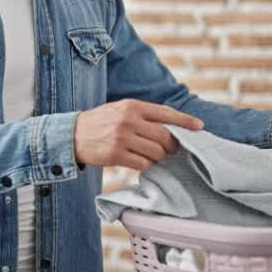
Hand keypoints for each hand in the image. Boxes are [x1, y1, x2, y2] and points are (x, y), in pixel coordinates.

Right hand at [73, 99, 202, 171]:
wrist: (72, 135)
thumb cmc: (100, 123)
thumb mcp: (120, 109)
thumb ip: (143, 115)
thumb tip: (171, 126)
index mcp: (132, 106)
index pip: (166, 113)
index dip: (185, 121)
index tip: (199, 127)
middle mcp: (129, 120)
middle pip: (164, 136)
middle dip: (170, 145)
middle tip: (168, 150)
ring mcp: (122, 138)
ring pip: (156, 152)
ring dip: (158, 157)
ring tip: (149, 156)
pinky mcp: (116, 154)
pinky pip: (143, 164)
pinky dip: (145, 165)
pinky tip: (137, 162)